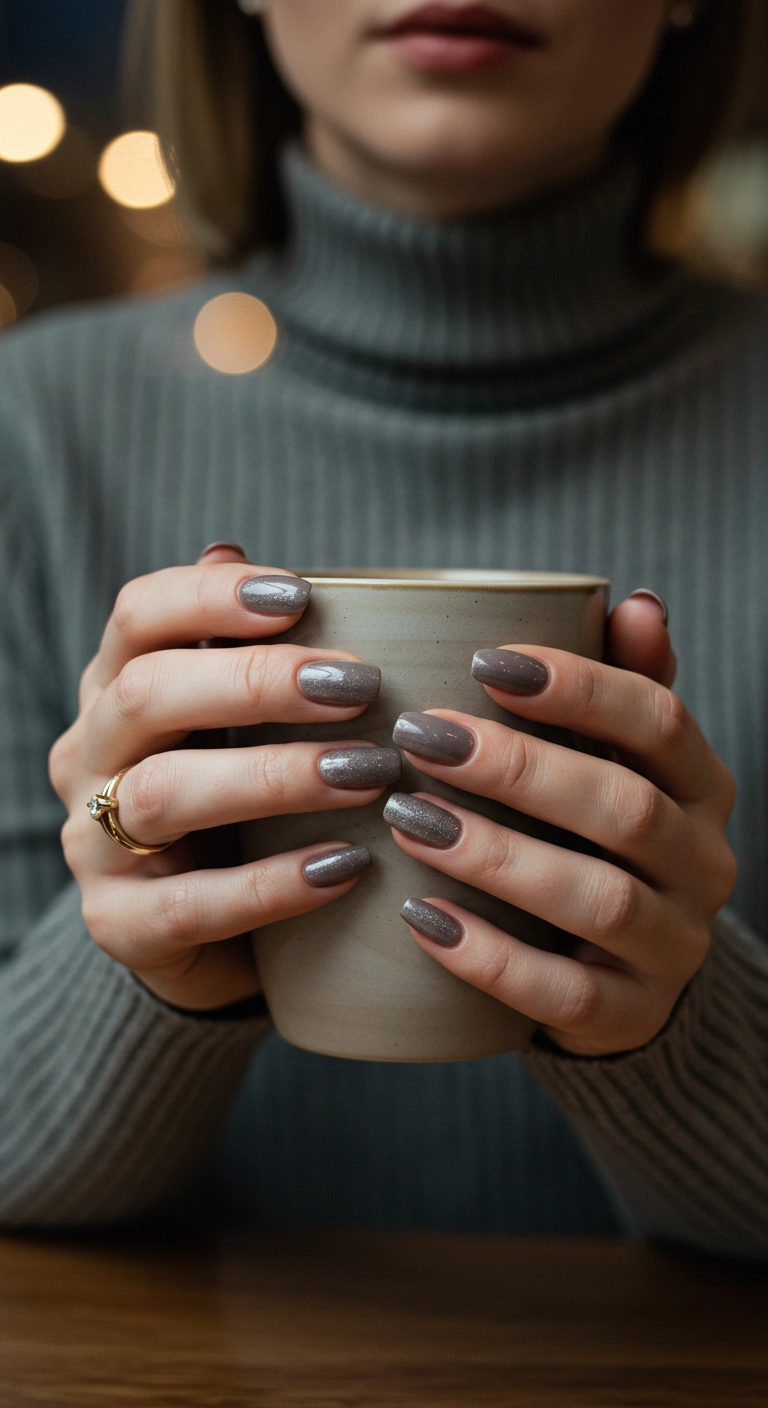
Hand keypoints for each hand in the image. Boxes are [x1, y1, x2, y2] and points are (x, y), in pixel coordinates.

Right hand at [49, 545, 398, 1010]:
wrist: (212, 938)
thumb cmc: (243, 806)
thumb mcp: (241, 724)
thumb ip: (245, 649)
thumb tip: (235, 550)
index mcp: (117, 687)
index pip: (138, 616)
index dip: (212, 597)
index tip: (301, 596)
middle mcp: (91, 756)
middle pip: (146, 694)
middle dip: (255, 683)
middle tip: (358, 686)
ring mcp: (92, 843)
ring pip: (160, 794)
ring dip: (273, 776)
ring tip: (368, 773)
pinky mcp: (117, 925)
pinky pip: (187, 905)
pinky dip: (271, 885)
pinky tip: (345, 866)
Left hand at [389, 593, 736, 1055]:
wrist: (620, 971)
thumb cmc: (596, 839)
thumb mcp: (616, 761)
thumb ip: (621, 686)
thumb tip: (635, 603)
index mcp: (700, 784)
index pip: (659, 720)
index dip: (578, 686)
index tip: (481, 660)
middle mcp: (704, 862)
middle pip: (626, 808)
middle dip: (519, 769)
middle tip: (420, 737)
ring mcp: (675, 945)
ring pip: (599, 900)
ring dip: (497, 856)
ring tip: (407, 820)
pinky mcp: (631, 1014)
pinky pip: (565, 994)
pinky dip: (490, 957)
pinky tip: (421, 916)